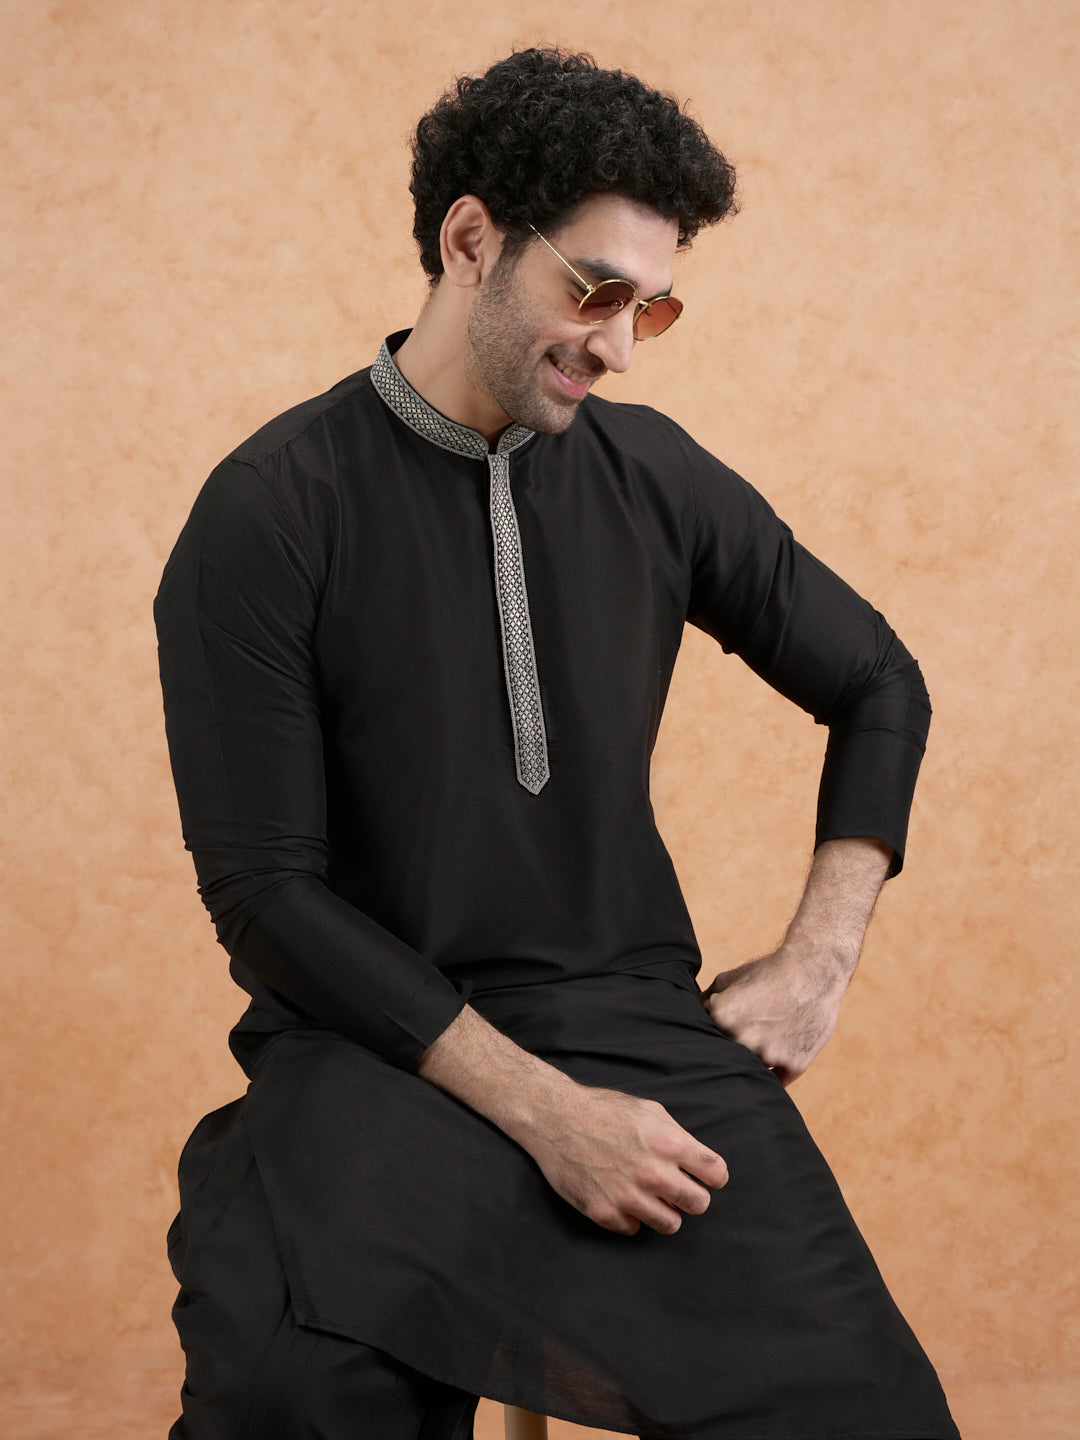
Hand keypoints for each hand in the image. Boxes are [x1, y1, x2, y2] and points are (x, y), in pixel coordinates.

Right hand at [522, 1080, 728, 1236]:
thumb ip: (678, 1136)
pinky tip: (620, 1197)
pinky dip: (631, 1217)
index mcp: (669, 1143)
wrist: (556, 1119)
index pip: (716, 1174)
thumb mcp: (649, 1110)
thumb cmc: (603, 1110)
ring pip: (671, 1225)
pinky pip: (635, 1230)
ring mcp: (629, 1196)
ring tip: (649, 1195)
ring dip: (663, 1211)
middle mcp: (653, 1173)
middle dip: (691, 1195)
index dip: (712, 1175)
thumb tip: (698, 1161)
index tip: (702, 1176)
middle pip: (698, 1204)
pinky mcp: (605, 1213)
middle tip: (675, 1188)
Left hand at [700, 943, 852, 1085]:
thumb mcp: (729, 979)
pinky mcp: (794, 1064)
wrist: (812, 969)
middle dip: (733, 1054)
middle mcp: (743, 1039)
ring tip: (766, 1043)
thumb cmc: (768, 973)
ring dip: (755, 1065)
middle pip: (729, 1060)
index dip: (714, 1041)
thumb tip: (688, 1017)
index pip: (707, 1043)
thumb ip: (705, 1002)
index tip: (721, 1037)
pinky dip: (776, 1074)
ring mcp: (769, 1053)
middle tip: (746, 1041)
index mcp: (721, 1018)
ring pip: (753, 1072)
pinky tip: (778, 1056)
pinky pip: (777, 1081)